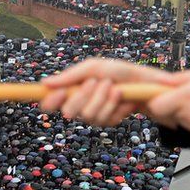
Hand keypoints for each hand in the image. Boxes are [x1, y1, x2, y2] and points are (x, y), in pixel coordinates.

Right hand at [39, 58, 174, 125]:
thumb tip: (45, 83)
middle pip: (68, 111)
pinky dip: (115, 105)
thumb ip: (71, 76)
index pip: (51, 102)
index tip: (59, 93)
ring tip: (115, 87)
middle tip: (97, 82)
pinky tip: (122, 98)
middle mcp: (80, 105)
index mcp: (72, 90)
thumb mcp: (94, 68)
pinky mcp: (109, 121)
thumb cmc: (117, 72)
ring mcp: (94, 115)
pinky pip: (105, 119)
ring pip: (88, 115)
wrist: (144, 81)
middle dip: (84, 95)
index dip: (50, 101)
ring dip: (103, 98)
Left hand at [146, 68, 189, 138]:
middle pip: (162, 114)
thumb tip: (164, 82)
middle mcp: (188, 116)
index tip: (150, 95)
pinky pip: (189, 126)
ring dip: (180, 111)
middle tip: (178, 94)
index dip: (152, 100)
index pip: (155, 106)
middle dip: (165, 104)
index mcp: (186, 98)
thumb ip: (181, 79)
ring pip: (176, 120)